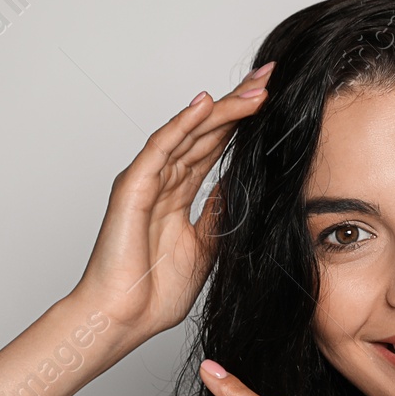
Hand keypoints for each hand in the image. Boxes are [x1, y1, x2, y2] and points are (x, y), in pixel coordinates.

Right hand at [67, 62, 274, 351]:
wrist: (121, 319)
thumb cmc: (153, 293)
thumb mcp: (206, 248)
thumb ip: (220, 214)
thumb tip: (242, 186)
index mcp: (176, 194)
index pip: (213, 146)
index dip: (241, 122)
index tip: (272, 101)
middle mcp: (161, 180)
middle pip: (205, 131)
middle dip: (238, 103)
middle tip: (269, 77)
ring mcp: (146, 181)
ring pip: (189, 132)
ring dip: (222, 108)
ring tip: (254, 87)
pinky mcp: (133, 187)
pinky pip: (161, 148)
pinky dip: (183, 123)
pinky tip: (207, 104)